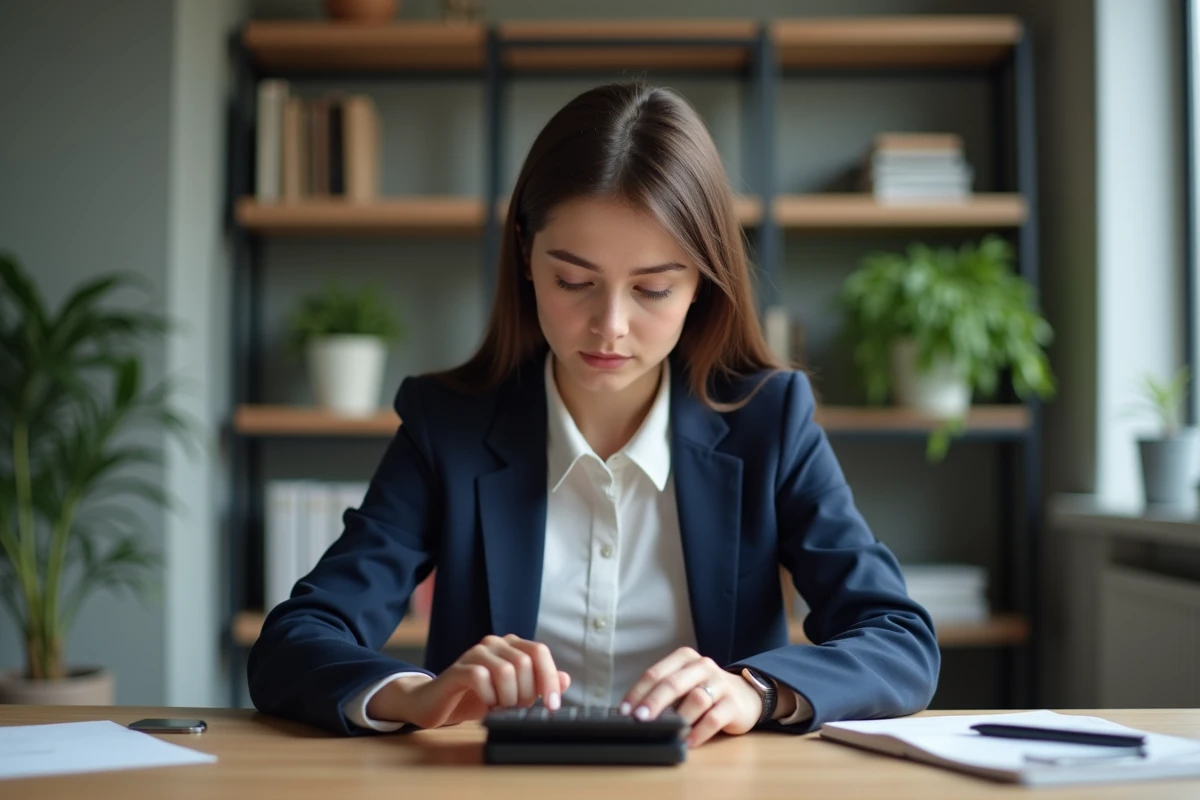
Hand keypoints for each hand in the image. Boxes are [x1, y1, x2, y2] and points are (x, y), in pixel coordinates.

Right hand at [368, 634, 569, 728]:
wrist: (438, 704)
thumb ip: (538, 684)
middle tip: (516, 707)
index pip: (539, 651)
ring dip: (508, 697)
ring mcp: (474, 654)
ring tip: (500, 707)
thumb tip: (565, 679)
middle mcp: (494, 643)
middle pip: (524, 662)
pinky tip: (486, 705)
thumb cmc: (479, 697)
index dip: (549, 678)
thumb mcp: (514, 693)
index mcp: (510, 645)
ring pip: (505, 670)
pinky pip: (480, 678)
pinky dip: (489, 697)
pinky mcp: (457, 669)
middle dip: (526, 692)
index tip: (553, 705)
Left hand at [619, 647, 760, 747]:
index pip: (656, 673)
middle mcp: (702, 666)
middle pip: (673, 683)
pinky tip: (688, 741)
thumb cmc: (705, 691)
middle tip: (639, 719)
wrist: (746, 696)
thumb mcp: (683, 684)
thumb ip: (663, 694)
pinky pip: (714, 718)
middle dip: (653, 702)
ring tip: (666, 732)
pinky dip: (699, 732)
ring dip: (678, 718)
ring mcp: (720, 684)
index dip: (638, 692)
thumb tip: (634, 714)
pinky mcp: (733, 704)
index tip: (624, 711)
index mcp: (684, 658)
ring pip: (696, 699)